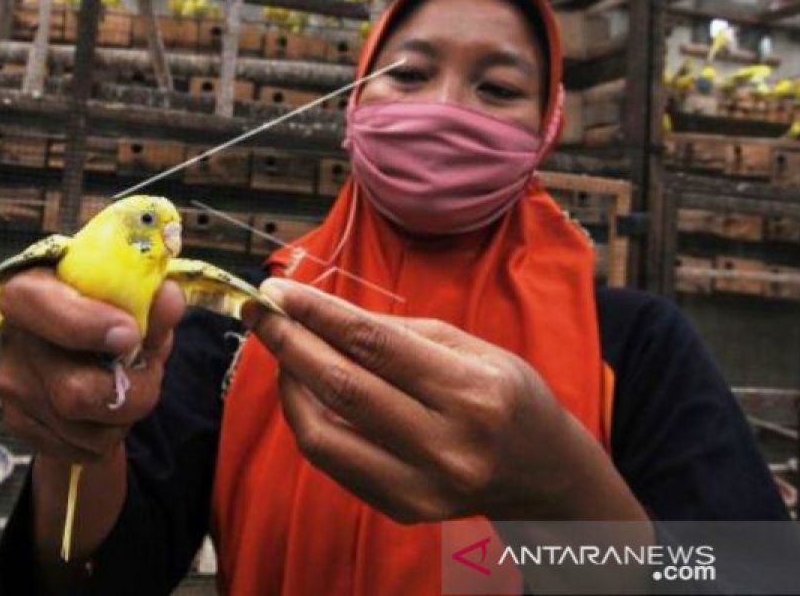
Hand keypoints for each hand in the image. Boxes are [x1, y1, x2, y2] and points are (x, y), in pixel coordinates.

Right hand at [0, 269, 185, 464]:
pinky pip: (79, 450)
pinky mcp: (17, 423)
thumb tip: (170, 299)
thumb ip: (151, 305)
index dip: (89, 325)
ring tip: (125, 391)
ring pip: (84, 431)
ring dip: (123, 419)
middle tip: (149, 377)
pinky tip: (103, 411)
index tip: (130, 336)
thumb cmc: (109, 319)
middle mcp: (13, 340)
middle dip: (131, 394)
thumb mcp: (135, 307)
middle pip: (75, 392)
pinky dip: (106, 438)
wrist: (81, 356)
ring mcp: (11, 386)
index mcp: (30, 292)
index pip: (42, 308)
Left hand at [242, 279, 643, 525]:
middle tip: (258, 311)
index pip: (374, 346)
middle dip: (289, 343)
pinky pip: (333, 461)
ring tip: (281, 350)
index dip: (318, 314)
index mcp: (471, 392)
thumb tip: (320, 311)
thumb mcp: (467, 347)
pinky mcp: (401, 509)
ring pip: (323, 435)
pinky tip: (305, 388)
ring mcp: (421, 486)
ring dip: (289, 385)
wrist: (540, 474)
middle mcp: (446, 446)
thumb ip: (394, 333)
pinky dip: (308, 420)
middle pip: (342, 388)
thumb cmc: (504, 395)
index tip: (278, 290)